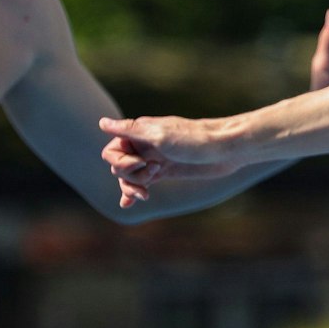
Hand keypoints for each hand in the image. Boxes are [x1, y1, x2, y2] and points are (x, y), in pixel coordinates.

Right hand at [98, 115, 231, 208]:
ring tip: (146, 194)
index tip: (140, 163)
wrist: (226, 149)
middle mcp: (145, 145)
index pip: (112, 150)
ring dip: (132, 186)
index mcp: (141, 132)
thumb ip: (130, 131)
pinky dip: (134, 192)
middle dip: (130, 174)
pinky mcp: (166, 171)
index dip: (121, 161)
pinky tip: (128, 203)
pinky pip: (144, 182)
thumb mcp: (161, 136)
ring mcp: (155, 159)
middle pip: (119, 165)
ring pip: (130, 176)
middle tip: (155, 172)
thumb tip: (101, 123)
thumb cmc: (195, 140)